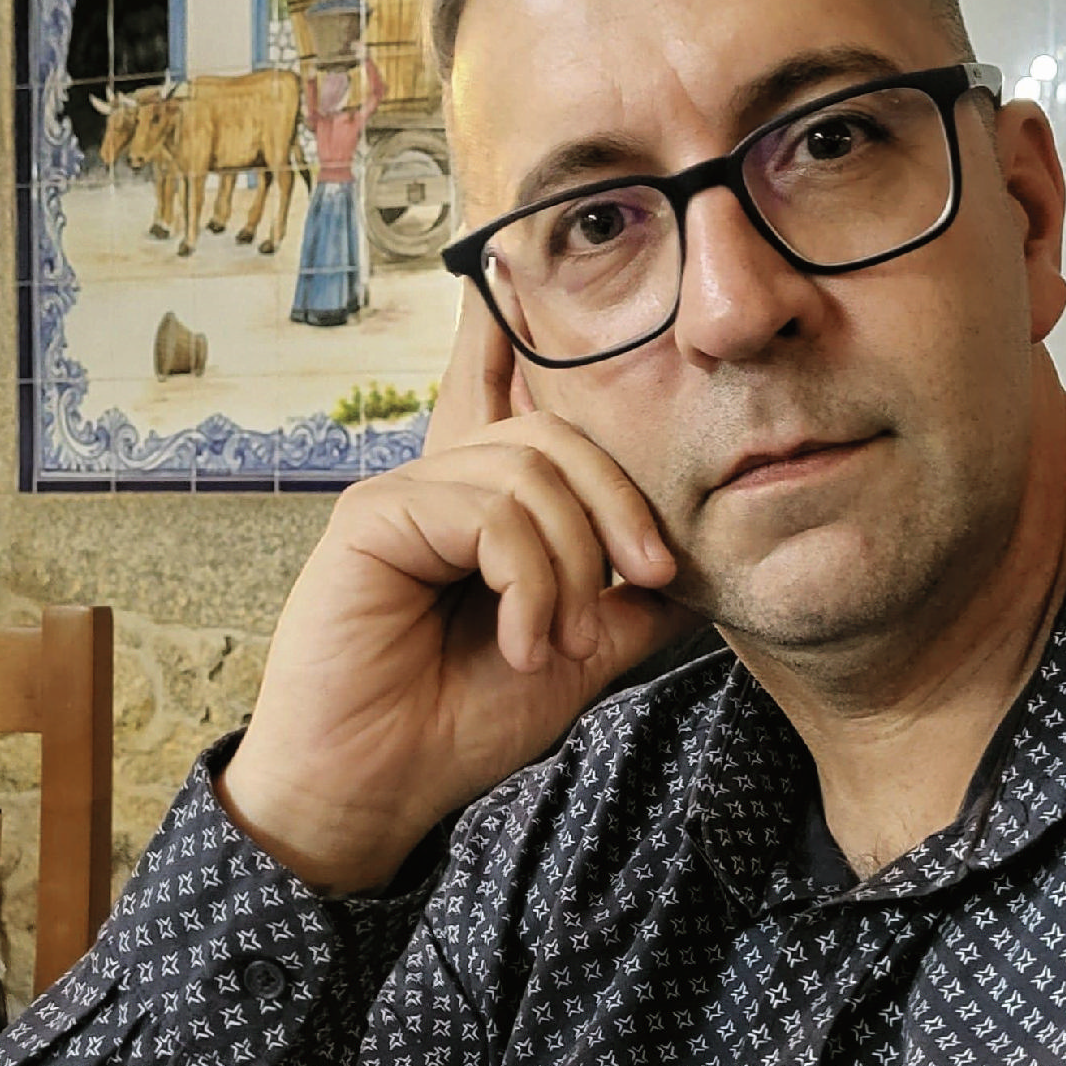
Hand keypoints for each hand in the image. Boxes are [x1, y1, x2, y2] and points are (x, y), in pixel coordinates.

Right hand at [219, 294, 700, 894]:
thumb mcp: (575, 652)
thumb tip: (692, 569)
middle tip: (649, 577)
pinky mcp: (374, 515)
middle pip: (558, 435)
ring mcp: (405, 492)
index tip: (524, 273)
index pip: (515, 402)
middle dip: (620, 504)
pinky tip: (523, 640)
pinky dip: (527, 580)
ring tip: (560, 641)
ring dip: (571, 566)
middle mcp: (443, 481)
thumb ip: (624, 601)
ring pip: (531, 472)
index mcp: (484, 506)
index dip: (517, 339)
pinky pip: (486, 511)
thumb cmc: (462, 720)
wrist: (381, 791)